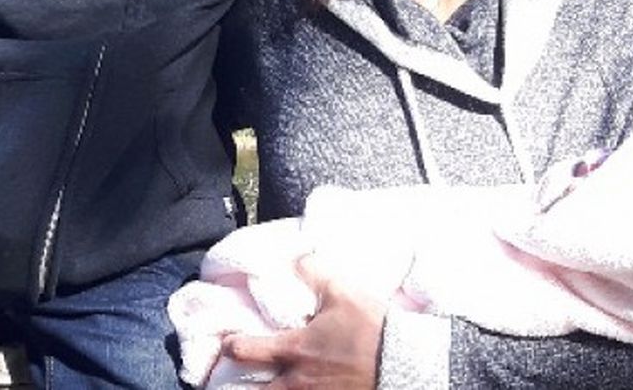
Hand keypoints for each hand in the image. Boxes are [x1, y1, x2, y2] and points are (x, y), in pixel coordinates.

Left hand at [222, 255, 385, 389]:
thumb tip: (297, 256)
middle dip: (237, 384)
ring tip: (260, 385)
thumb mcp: (343, 293)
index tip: (227, 341)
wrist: (406, 365)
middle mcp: (297, 382)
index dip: (230, 345)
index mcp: (294, 349)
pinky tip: (293, 389)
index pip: (245, 349)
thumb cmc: (372, 329)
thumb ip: (314, 272)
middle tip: (230, 376)